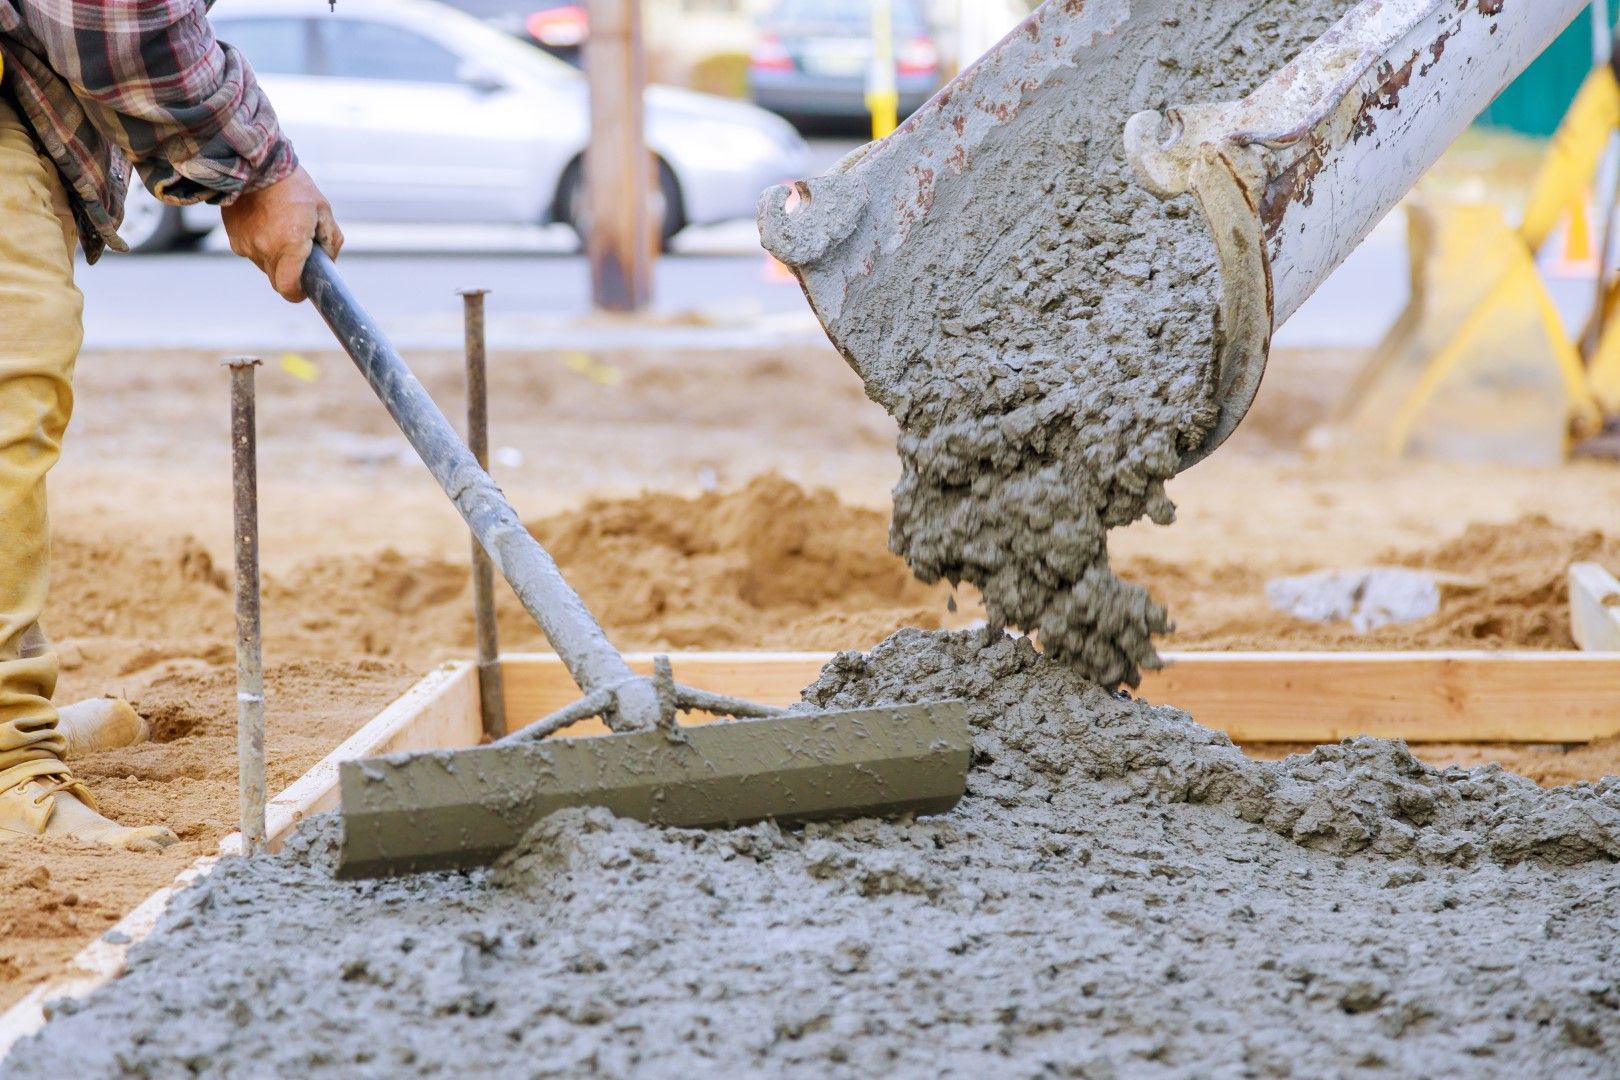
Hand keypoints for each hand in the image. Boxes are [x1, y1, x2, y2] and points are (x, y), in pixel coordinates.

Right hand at [220, 166, 342, 301]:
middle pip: (278, 280)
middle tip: (298, 253)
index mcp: (290, 245)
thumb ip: (331, 241)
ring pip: (265, 265)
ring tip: (280, 227)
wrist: (254, 164)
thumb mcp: (323, 210)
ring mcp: (247, 245)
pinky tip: (264, 222)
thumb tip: (329, 263)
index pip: (289, 289)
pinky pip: (251, 251)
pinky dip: (260, 244)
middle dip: (290, 273)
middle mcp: (266, 250)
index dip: (298, 293)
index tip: (304, 287)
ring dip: (275, 256)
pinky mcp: (234, 238)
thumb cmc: (294, 186)